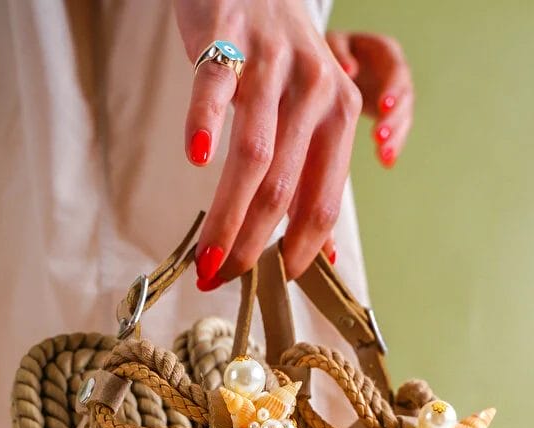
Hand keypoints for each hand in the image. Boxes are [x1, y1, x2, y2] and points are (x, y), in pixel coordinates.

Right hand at [173, 0, 361, 286]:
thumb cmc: (279, 62)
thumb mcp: (310, 116)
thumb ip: (314, 181)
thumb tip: (322, 255)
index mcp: (339, 118)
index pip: (322, 202)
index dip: (299, 251)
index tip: (274, 284)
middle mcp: (314, 91)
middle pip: (282, 189)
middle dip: (251, 246)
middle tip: (221, 279)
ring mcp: (272, 63)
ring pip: (252, 155)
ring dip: (226, 215)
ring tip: (204, 257)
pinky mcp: (228, 36)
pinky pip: (216, 85)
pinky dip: (205, 122)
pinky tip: (195, 158)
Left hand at [326, 31, 413, 168]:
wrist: (339, 62)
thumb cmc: (333, 50)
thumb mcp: (333, 43)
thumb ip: (341, 52)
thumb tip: (350, 70)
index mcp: (387, 52)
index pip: (397, 71)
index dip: (393, 89)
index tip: (383, 106)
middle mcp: (398, 75)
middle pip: (405, 98)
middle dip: (393, 119)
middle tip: (379, 136)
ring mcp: (397, 97)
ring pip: (404, 119)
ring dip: (395, 138)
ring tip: (383, 155)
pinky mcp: (391, 116)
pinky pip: (396, 133)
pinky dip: (392, 148)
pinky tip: (387, 163)